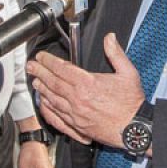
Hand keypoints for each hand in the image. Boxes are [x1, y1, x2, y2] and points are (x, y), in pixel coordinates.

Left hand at [27, 33, 144, 147]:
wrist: (135, 129)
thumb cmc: (132, 103)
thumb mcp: (128, 73)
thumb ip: (116, 53)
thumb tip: (109, 38)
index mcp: (88, 84)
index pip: (62, 69)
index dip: (49, 61)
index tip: (41, 57)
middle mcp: (78, 99)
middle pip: (53, 83)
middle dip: (40, 73)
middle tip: (31, 67)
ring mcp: (76, 115)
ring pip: (53, 100)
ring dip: (42, 89)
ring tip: (35, 82)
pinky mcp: (77, 128)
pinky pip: (57, 118)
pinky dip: (48, 110)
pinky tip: (44, 104)